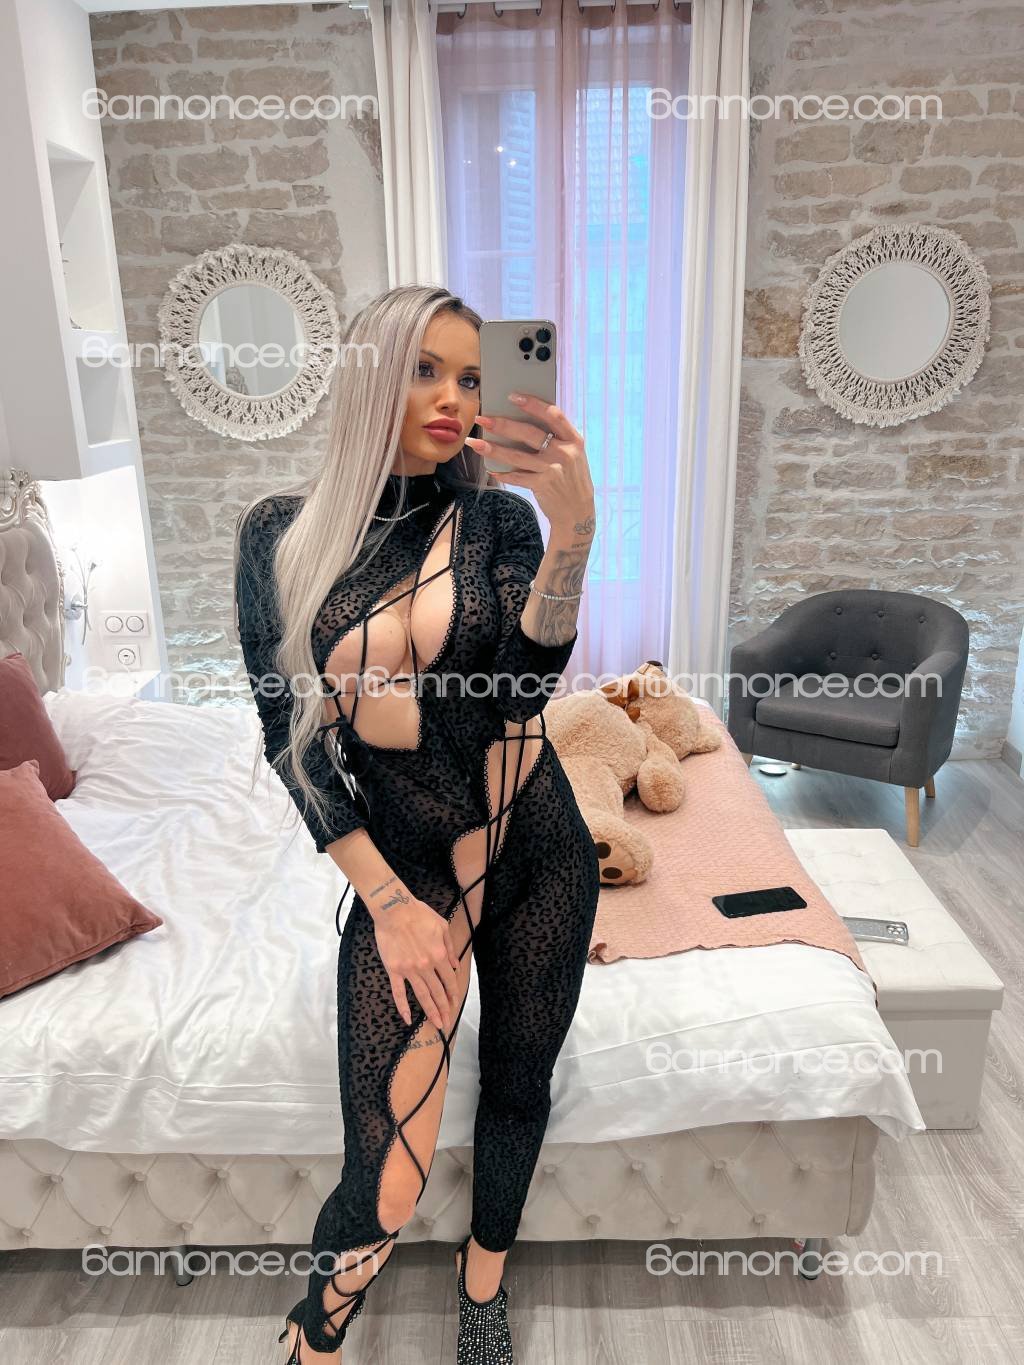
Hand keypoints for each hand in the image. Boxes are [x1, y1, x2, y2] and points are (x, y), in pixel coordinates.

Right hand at [373, 894, 460, 1030]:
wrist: (394, 909)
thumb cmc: (419, 914)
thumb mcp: (442, 927)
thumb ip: (450, 948)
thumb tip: (456, 965)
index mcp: (439, 955)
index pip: (449, 980)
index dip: (453, 993)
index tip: (455, 1004)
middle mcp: (426, 966)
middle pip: (437, 992)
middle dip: (444, 1008)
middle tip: (447, 1022)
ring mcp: (409, 970)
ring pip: (422, 995)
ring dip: (430, 1011)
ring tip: (436, 1023)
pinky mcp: (394, 970)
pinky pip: (398, 992)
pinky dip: (403, 1006)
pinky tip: (407, 1019)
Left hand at [466, 394, 594, 534]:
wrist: (578, 511)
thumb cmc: (571, 477)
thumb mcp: (572, 454)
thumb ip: (555, 439)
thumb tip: (520, 421)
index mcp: (573, 439)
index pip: (553, 415)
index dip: (533, 404)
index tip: (513, 396)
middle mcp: (564, 453)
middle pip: (529, 433)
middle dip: (503, 424)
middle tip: (482, 419)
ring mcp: (553, 470)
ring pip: (517, 456)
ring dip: (493, 449)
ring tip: (474, 442)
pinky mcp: (543, 485)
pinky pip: (517, 476)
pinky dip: (502, 473)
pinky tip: (490, 468)